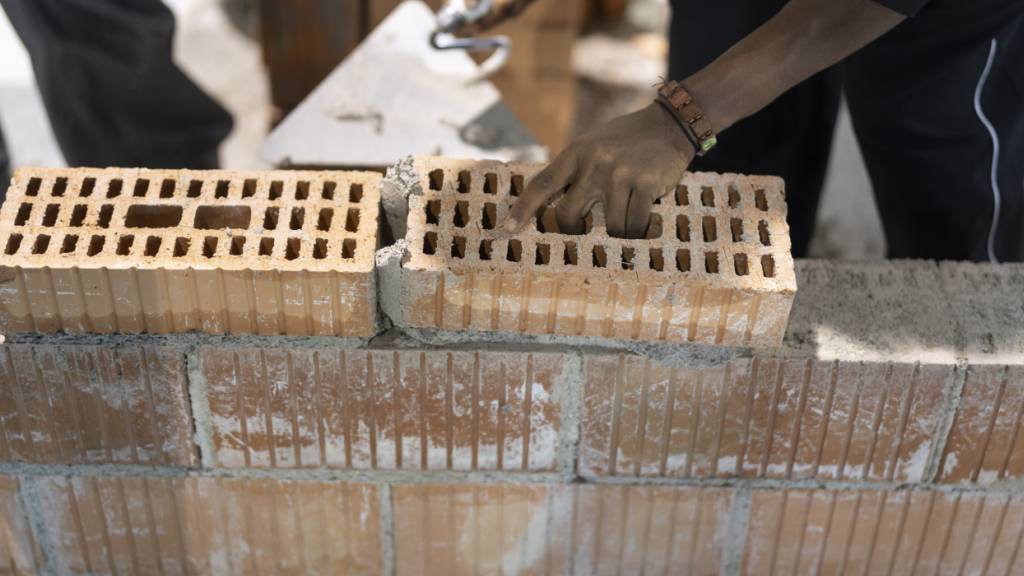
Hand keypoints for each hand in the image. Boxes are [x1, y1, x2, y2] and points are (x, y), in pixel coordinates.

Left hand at [503, 102, 694, 237]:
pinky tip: (641, 222)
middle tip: (583, 231)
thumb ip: (574, 169)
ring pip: (608, 226)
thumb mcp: (593, 144)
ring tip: (625, 221)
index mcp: (576, 152)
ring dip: (616, 232)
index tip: (507, 229)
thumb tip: (550, 203)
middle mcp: (594, 163)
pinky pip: (634, 224)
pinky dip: (636, 231)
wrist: (669, 124)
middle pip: (568, 215)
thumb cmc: (627, 139)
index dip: (522, 209)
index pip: (542, 184)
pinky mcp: (645, 184)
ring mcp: (620, 174)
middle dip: (573, 230)